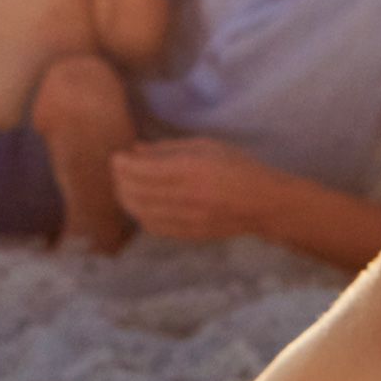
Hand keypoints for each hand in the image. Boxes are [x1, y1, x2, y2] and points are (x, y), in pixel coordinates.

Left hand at [108, 137, 293, 244]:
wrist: (264, 203)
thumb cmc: (238, 167)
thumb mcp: (207, 147)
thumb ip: (169, 148)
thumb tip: (136, 150)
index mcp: (192, 170)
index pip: (143, 170)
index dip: (123, 164)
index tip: (117, 156)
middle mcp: (187, 196)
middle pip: (137, 192)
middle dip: (120, 180)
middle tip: (117, 170)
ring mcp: (188, 219)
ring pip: (141, 212)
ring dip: (126, 199)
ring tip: (124, 186)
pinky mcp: (189, 234)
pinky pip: (154, 227)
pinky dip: (140, 215)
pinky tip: (140, 204)